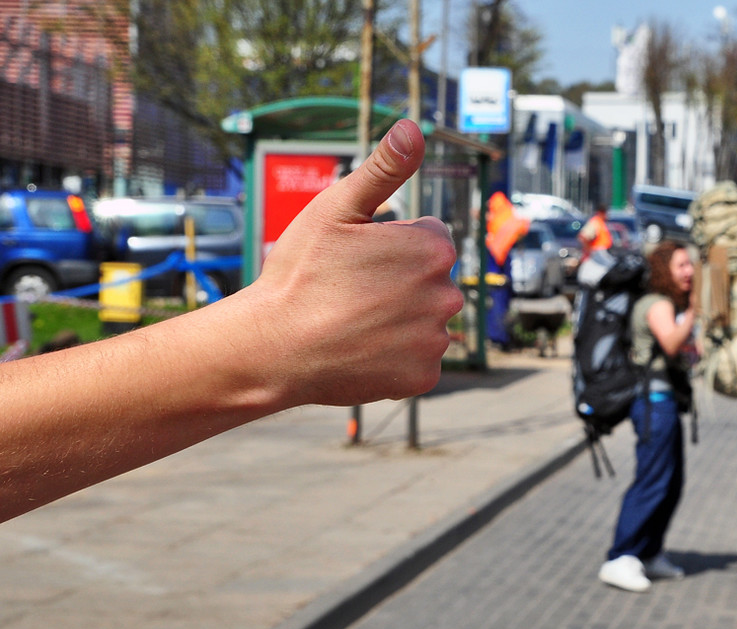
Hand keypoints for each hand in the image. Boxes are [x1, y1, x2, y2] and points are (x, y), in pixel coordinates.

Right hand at [242, 119, 463, 406]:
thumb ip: (383, 169)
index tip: (357, 258)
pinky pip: (417, 360)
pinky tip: (361, 350)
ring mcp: (437, 338)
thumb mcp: (337, 209)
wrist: (272, 347)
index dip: (391, 244)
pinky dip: (395, 357)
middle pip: (429, 281)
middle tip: (350, 292)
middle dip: (400, 282)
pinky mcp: (425, 376)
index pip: (429, 237)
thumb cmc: (300, 274)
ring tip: (352, 322)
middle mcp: (448, 293)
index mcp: (433, 248)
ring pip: (423, 321)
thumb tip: (414, 128)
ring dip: (398, 320)